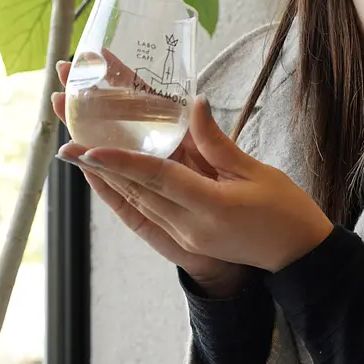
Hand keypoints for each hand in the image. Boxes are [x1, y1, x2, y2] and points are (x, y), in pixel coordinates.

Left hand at [55, 61, 332, 273]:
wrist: (299, 258)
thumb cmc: (286, 211)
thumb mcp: (257, 172)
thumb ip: (218, 142)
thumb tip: (191, 106)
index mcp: (212, 208)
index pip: (158, 179)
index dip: (121, 161)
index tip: (87, 146)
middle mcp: (189, 226)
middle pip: (133, 187)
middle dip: (95, 155)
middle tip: (64, 123)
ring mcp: (184, 234)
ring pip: (133, 198)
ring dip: (101, 169)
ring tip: (72, 137)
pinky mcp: (184, 236)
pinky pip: (144, 209)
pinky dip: (121, 187)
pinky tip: (99, 169)